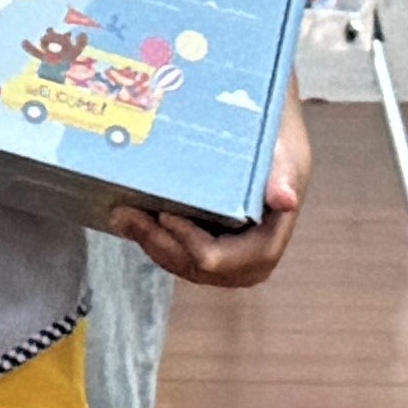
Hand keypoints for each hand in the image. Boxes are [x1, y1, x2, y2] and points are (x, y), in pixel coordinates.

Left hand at [110, 102, 310, 288]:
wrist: (271, 140)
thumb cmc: (278, 145)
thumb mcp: (285, 153)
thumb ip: (283, 175)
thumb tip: (285, 199)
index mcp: (268, 241)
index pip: (222, 260)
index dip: (190, 244)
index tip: (166, 215)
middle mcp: (247, 259)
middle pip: (194, 267)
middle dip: (158, 244)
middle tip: (125, 214)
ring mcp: (225, 258)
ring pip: (179, 263)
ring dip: (148, 241)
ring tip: (121, 214)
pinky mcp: (205, 247)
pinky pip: (174, 254)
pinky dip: (151, 238)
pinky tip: (129, 218)